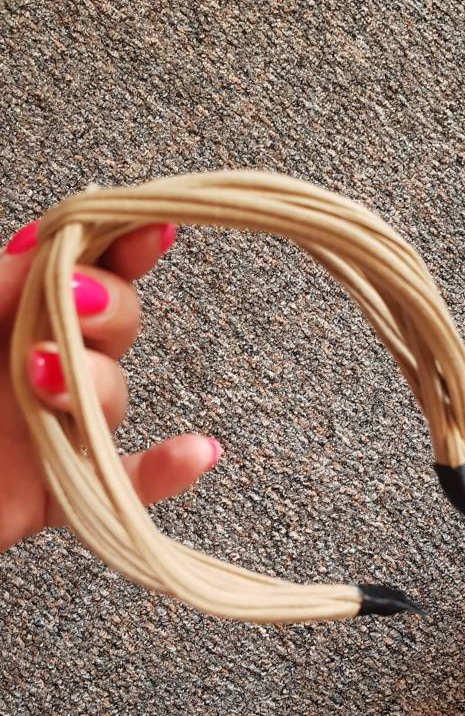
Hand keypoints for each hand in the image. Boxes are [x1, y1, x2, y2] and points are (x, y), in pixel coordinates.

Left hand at [0, 219, 222, 551]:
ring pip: (115, 396)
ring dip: (98, 385)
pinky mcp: (56, 491)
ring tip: (43, 385)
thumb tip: (47, 249)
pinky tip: (195, 453)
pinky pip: (125, 484)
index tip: (148, 224)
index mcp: (1, 314)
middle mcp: (34, 363)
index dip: (120, 240)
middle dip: (107, 309)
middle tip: (70, 306)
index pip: (77, 265)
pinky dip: (165, 473)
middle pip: (116, 323)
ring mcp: (50, 427)